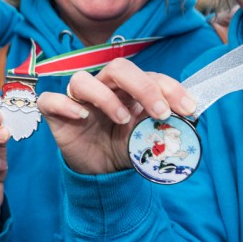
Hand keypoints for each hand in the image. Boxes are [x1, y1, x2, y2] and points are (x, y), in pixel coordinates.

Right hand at [37, 61, 195, 175]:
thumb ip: (164, 129)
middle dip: (144, 87)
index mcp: (128, 90)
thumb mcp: (148, 139)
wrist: (99, 172)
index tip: (188, 109)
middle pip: (118, 68)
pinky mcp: (56, 114)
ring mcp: (78, 100)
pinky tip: (82, 117)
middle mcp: (103, 89)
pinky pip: (51, 100)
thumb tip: (191, 123)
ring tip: (122, 120)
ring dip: (105, 97)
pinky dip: (65, 105)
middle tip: (161, 113)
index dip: (170, 88)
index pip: (149, 76)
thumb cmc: (123, 148)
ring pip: (82, 80)